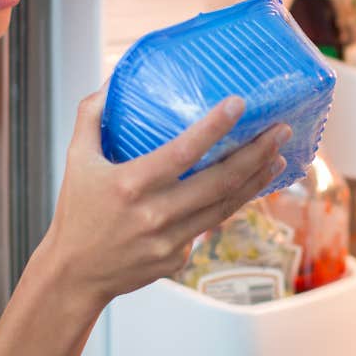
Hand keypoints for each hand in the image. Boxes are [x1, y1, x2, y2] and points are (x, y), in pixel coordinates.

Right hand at [40, 89, 289, 306]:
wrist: (75, 274)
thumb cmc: (77, 212)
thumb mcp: (76, 159)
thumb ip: (92, 117)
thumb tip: (112, 81)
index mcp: (130, 185)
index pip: (182, 152)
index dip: (215, 127)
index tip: (239, 103)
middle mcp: (155, 214)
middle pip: (220, 181)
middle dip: (257, 153)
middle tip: (280, 130)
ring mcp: (170, 241)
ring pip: (225, 206)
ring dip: (256, 180)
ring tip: (278, 156)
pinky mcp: (179, 259)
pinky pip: (208, 226)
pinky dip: (228, 205)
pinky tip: (245, 187)